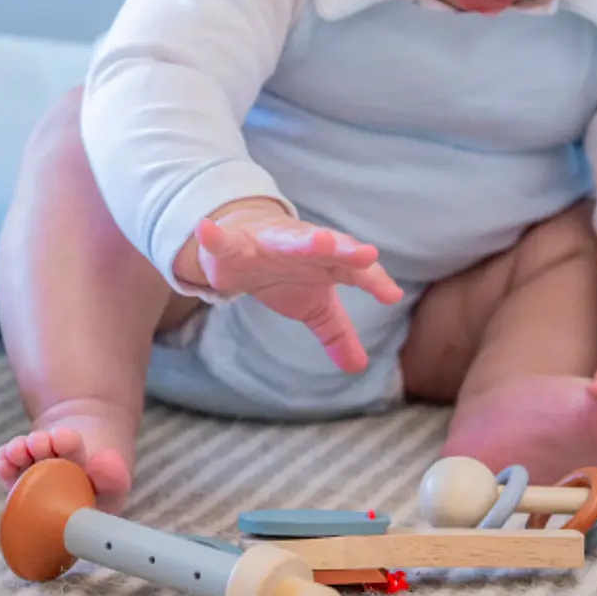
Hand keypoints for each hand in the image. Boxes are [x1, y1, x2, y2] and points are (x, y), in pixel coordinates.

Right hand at [174, 198, 403, 373]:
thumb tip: (358, 367)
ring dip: (303, 241)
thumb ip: (336, 333)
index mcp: (325, 262)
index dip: (372, 280)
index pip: (354, 270)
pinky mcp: (234, 246)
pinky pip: (224, 241)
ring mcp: (267, 244)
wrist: (243, 243)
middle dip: (345, 250)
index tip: (391, 294)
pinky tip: (206, 228)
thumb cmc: (286, 273)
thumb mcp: (313, 305)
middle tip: (366, 255)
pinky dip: (215, 235)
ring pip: (287, 240)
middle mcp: (301, 247)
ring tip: (322, 241)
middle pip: (327, 249)